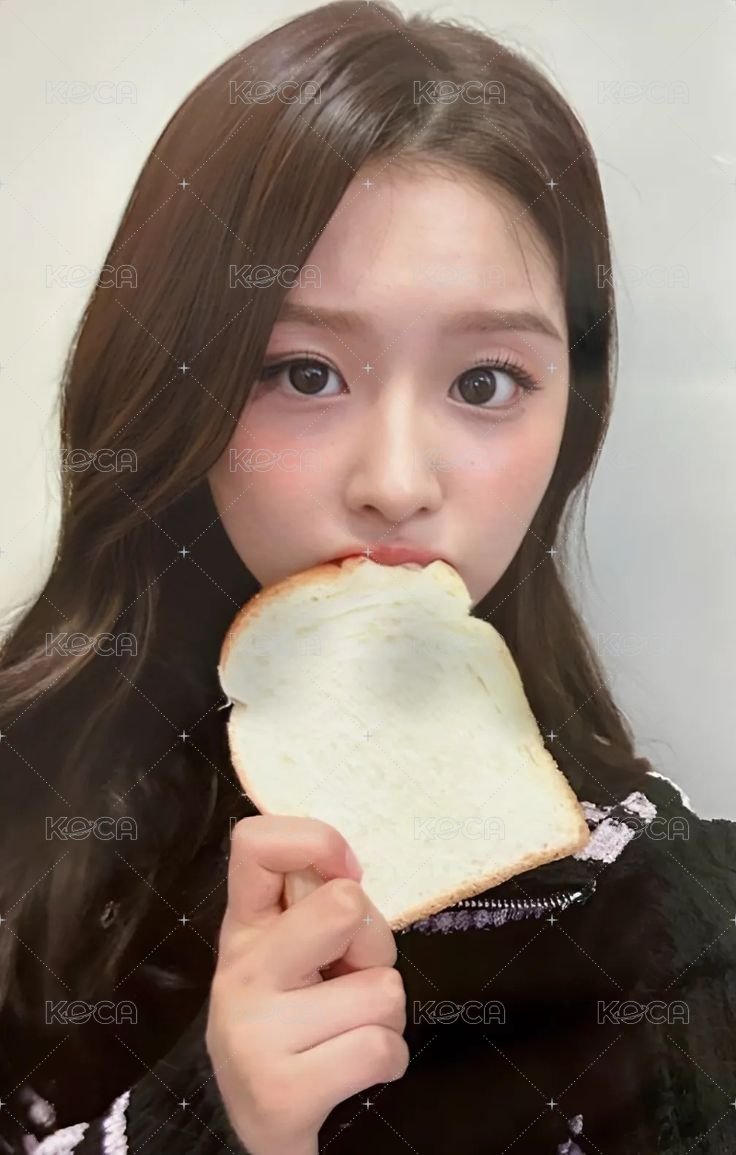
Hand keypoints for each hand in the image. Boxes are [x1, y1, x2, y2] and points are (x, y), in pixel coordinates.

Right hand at [206, 815, 408, 1154]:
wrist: (260, 1126)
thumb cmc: (293, 1019)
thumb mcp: (290, 953)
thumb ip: (315, 904)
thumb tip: (350, 872)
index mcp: (243, 926)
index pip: (256, 841)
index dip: (317, 841)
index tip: (344, 874)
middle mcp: (240, 972)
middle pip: (345, 905)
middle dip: (375, 945)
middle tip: (350, 976)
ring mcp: (254, 1034)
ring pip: (383, 988)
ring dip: (385, 1013)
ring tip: (347, 1029)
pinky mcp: (281, 1094)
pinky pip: (382, 1047)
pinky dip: (388, 1059)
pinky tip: (350, 1068)